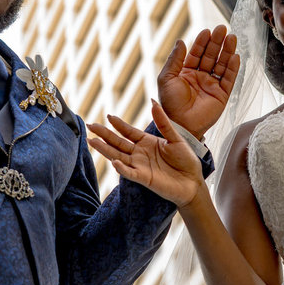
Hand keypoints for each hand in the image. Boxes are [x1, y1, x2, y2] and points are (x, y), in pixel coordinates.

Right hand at [87, 100, 204, 207]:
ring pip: (118, 156)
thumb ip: (163, 122)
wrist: (193, 182)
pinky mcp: (144, 178)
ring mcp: (140, 166)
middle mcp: (140, 153)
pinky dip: (122, 168)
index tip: (108, 116)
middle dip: (104, 134)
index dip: (118, 124)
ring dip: (105, 149)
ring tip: (92, 141)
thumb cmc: (186, 160)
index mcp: (147, 142)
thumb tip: (153, 102)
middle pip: (118, 142)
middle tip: (90, 126)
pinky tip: (114, 161)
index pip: (128, 131)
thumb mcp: (175, 138)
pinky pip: (130, 173)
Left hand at [157, 25, 239, 139]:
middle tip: (222, 29)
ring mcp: (212, 86)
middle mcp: (200, 77)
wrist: (180, 124)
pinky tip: (235, 57)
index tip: (207, 31)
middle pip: (211, 56)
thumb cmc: (169, 104)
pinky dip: (233, 68)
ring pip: (222, 65)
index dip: (202, 42)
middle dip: (217, 42)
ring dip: (227, 51)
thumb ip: (174, 59)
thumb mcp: (166, 78)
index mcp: (186, 73)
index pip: (196, 53)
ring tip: (232, 38)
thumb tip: (181, 41)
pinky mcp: (222, 95)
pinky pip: (229, 79)